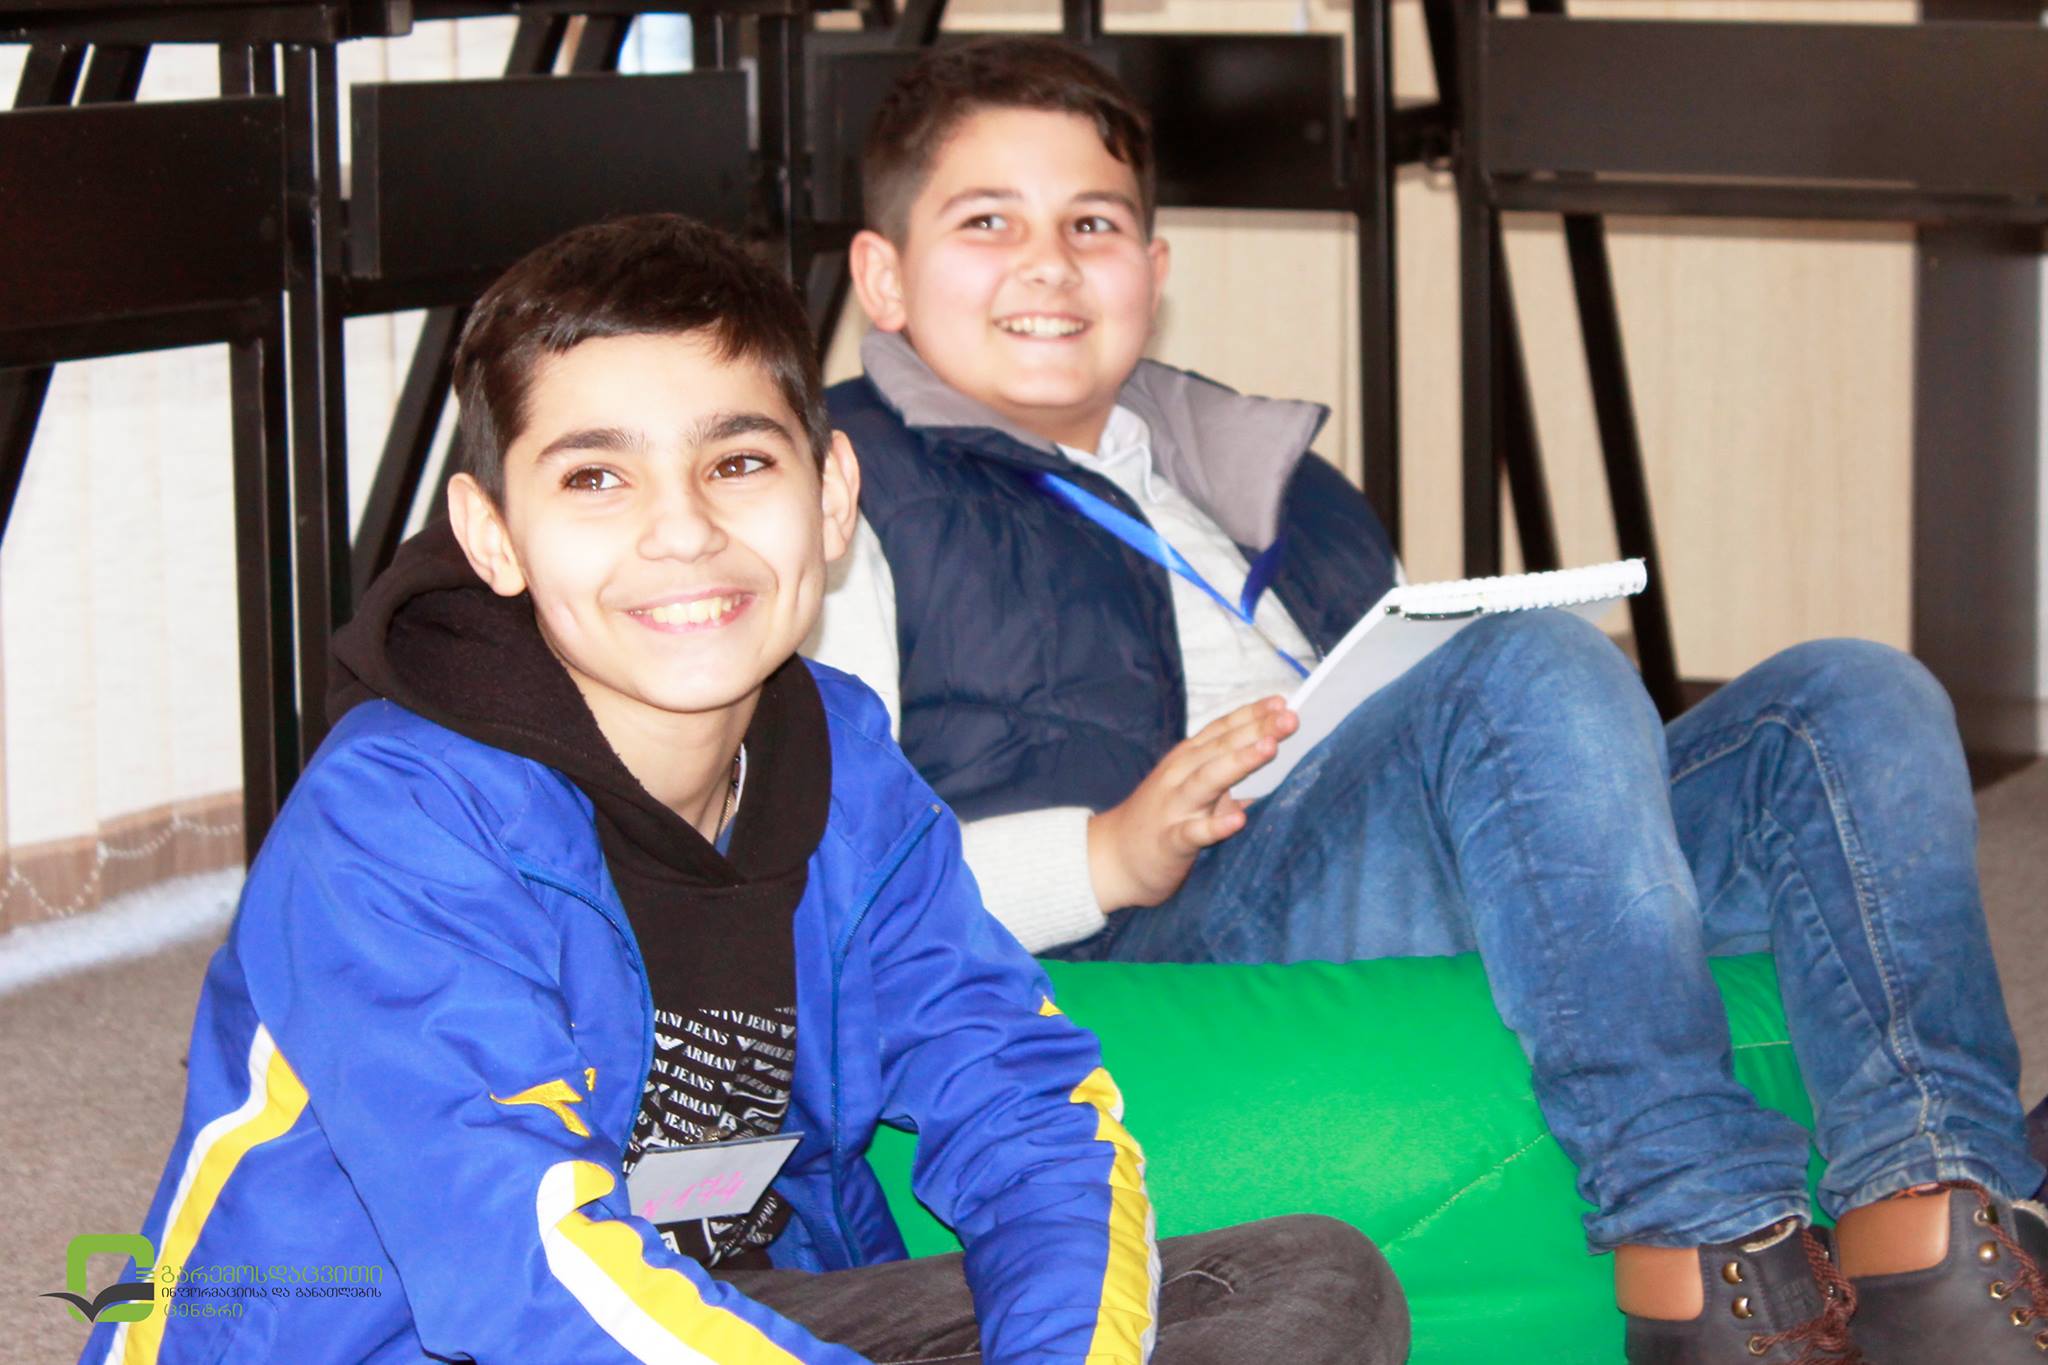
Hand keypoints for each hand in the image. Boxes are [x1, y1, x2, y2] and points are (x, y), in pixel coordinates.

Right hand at [1085, 697, 1297, 912]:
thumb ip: (1224, 769)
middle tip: (1290, 717)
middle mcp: (1179, 776)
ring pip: (1208, 780)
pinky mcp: (1170, 841)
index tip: (1282, 702)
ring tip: (1270, 747)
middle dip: (1256, 729)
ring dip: (1239, 762)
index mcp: (1187, 759)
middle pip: (1221, 747)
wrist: (1113, 858)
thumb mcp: (1191, 785)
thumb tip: (1271, 751)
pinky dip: (1215, 825)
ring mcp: (1173, 807)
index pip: (1222, 730)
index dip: (1251, 714)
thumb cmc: (1161, 818)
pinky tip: (1238, 819)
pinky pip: (1194, 832)